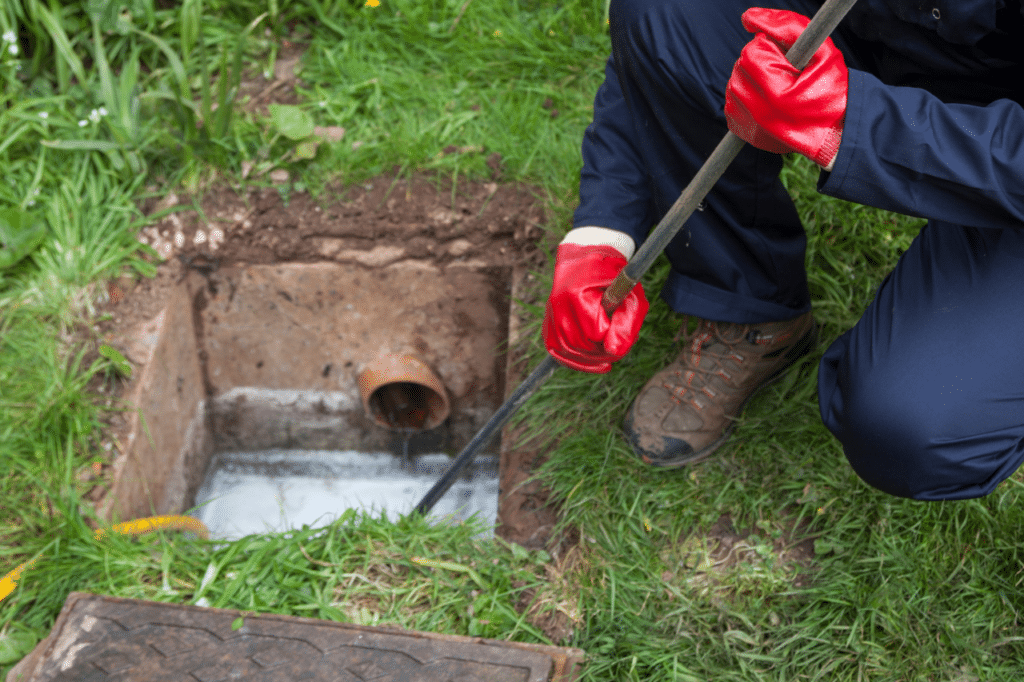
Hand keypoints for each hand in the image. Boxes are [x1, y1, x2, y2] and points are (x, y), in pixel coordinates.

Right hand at [543, 243, 648, 372]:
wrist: (588, 257)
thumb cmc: (614, 277)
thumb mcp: (631, 295)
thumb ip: (627, 323)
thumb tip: (615, 352)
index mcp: (578, 293)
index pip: (595, 331)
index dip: (611, 338)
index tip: (622, 333)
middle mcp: (558, 304)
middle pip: (578, 344)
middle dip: (601, 353)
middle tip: (617, 349)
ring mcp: (550, 313)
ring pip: (566, 350)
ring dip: (589, 359)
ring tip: (606, 355)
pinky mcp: (548, 322)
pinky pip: (556, 349)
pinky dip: (573, 359)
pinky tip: (590, 360)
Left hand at [724, 7, 847, 168]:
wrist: (838, 130)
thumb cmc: (834, 90)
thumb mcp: (822, 51)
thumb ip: (788, 26)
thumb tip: (748, 16)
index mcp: (777, 94)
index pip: (752, 52)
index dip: (770, 47)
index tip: (788, 58)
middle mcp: (759, 113)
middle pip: (740, 67)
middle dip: (760, 61)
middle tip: (785, 71)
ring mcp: (750, 126)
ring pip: (734, 83)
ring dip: (752, 76)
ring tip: (778, 83)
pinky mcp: (745, 132)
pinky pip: (732, 102)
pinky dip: (746, 94)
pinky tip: (767, 96)